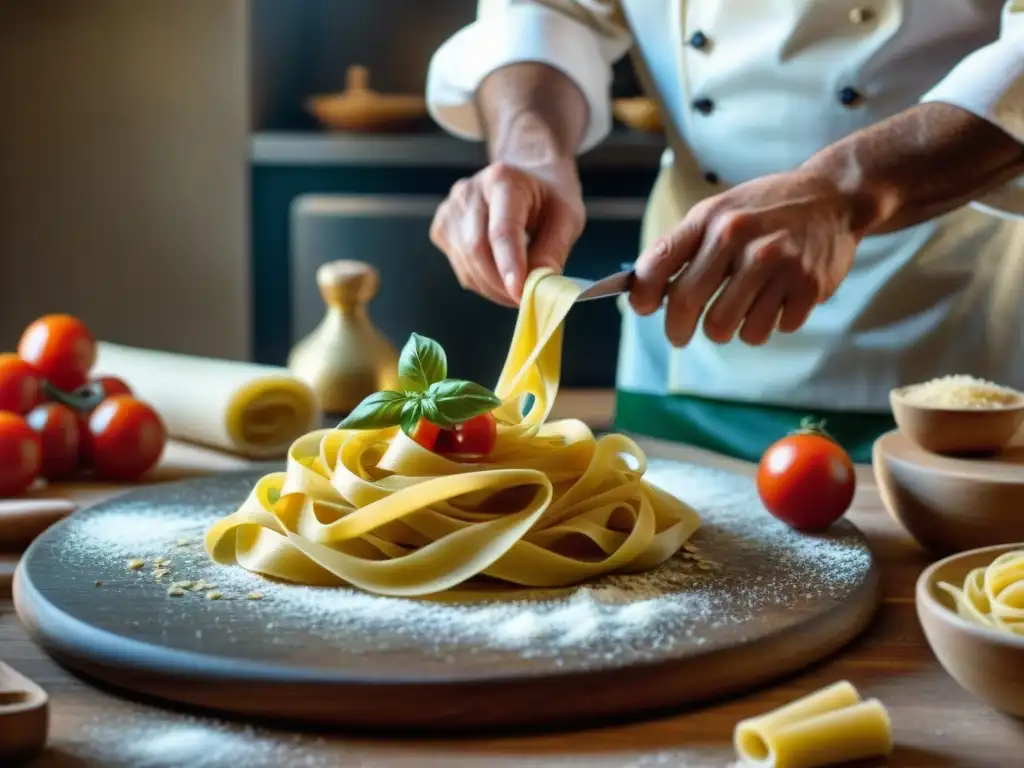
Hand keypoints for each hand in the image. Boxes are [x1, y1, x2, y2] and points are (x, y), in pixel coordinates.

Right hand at [430, 158, 584, 305]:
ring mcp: (450, 210)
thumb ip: (554, 250)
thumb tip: (537, 286)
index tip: (520, 292)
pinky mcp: (442, 229)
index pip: (502, 229)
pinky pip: (461, 269)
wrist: (526, 179)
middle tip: (527, 299)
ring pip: (467, 265)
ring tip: (518, 289)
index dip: (510, 264)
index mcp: (503, 180)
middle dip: (502, 284)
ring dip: (494, 288)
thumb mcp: (566, 218)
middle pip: (478, 250)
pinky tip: (501, 276)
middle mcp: (469, 192)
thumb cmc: (548, 199)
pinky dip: (483, 283)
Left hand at [630, 171, 860, 346]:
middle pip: (686, 305)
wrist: (833, 198)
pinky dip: (767, 324)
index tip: (644, 309)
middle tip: (680, 336)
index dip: (643, 295)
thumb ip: (682, 247)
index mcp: (711, 220)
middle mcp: (740, 239)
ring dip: (726, 330)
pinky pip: (769, 330)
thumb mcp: (718, 212)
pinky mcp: (807, 286)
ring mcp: (776, 263)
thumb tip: (642, 292)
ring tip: (736, 312)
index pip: (658, 264)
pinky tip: (774, 302)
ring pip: (726, 328)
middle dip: (677, 329)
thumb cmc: (764, 210)